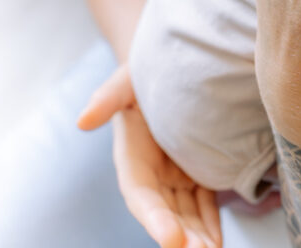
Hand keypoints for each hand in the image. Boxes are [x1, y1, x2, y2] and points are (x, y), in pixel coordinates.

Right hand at [78, 65, 221, 247]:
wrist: (166, 70)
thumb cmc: (141, 74)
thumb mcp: (123, 80)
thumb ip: (106, 99)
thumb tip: (82, 121)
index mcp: (131, 159)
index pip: (141, 196)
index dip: (155, 219)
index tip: (172, 240)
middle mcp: (151, 175)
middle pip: (166, 214)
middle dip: (182, 237)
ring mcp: (173, 177)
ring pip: (185, 215)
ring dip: (197, 236)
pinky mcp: (194, 172)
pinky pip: (202, 203)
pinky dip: (210, 222)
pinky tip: (218, 241)